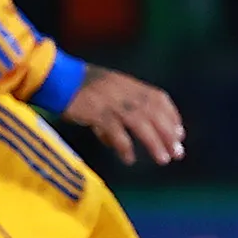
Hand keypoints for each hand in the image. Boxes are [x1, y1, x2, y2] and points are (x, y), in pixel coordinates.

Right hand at [61, 64, 186, 167]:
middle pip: (154, 113)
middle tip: (178, 152)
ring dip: (155, 142)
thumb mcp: (104, 93)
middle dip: (169, 133)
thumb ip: (115, 117)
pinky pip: (117, 132)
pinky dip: (125, 147)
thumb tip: (118, 146)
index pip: (159, 98)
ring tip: (164, 159)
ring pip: (141, 123)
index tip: (180, 133)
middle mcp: (125, 91)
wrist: (57, 78)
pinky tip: (129, 159)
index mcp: (129, 84)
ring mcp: (112, 102)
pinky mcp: (98, 112)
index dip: (172, 116)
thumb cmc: (77, 89)